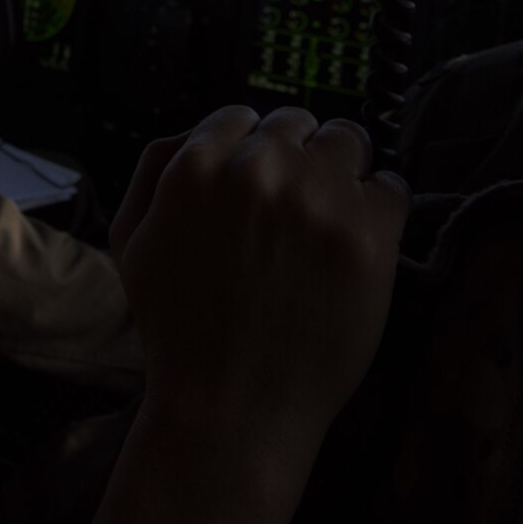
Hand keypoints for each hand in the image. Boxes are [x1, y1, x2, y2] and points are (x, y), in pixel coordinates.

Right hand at [109, 106, 409, 447]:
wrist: (230, 406)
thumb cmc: (178, 328)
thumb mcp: (130, 239)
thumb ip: (156, 168)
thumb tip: (200, 131)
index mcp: (196, 166)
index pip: (241, 117)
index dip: (250, 150)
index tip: (260, 183)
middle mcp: (259, 170)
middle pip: (298, 123)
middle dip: (297, 156)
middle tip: (296, 205)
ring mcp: (318, 200)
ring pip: (350, 140)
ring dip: (342, 171)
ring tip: (330, 217)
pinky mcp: (369, 236)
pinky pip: (392, 185)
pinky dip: (380, 206)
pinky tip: (357, 241)